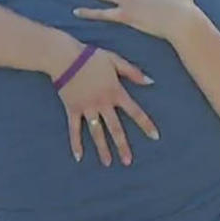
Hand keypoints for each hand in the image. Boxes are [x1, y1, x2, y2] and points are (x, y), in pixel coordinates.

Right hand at [56, 47, 158, 165]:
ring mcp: (87, 108)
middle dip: (122, 145)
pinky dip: (75, 143)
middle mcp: (102, 103)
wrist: (64, 57)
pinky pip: (74, 129)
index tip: (155, 137)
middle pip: (115, 128)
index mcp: (115, 92)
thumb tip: (151, 81)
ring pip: (96, 132)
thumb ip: (133, 72)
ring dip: (102, 148)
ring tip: (107, 163)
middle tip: (128, 161)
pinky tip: (79, 157)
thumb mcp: (115, 60)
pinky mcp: (72, 109)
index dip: (145, 124)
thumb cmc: (90, 57)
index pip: (134, 111)